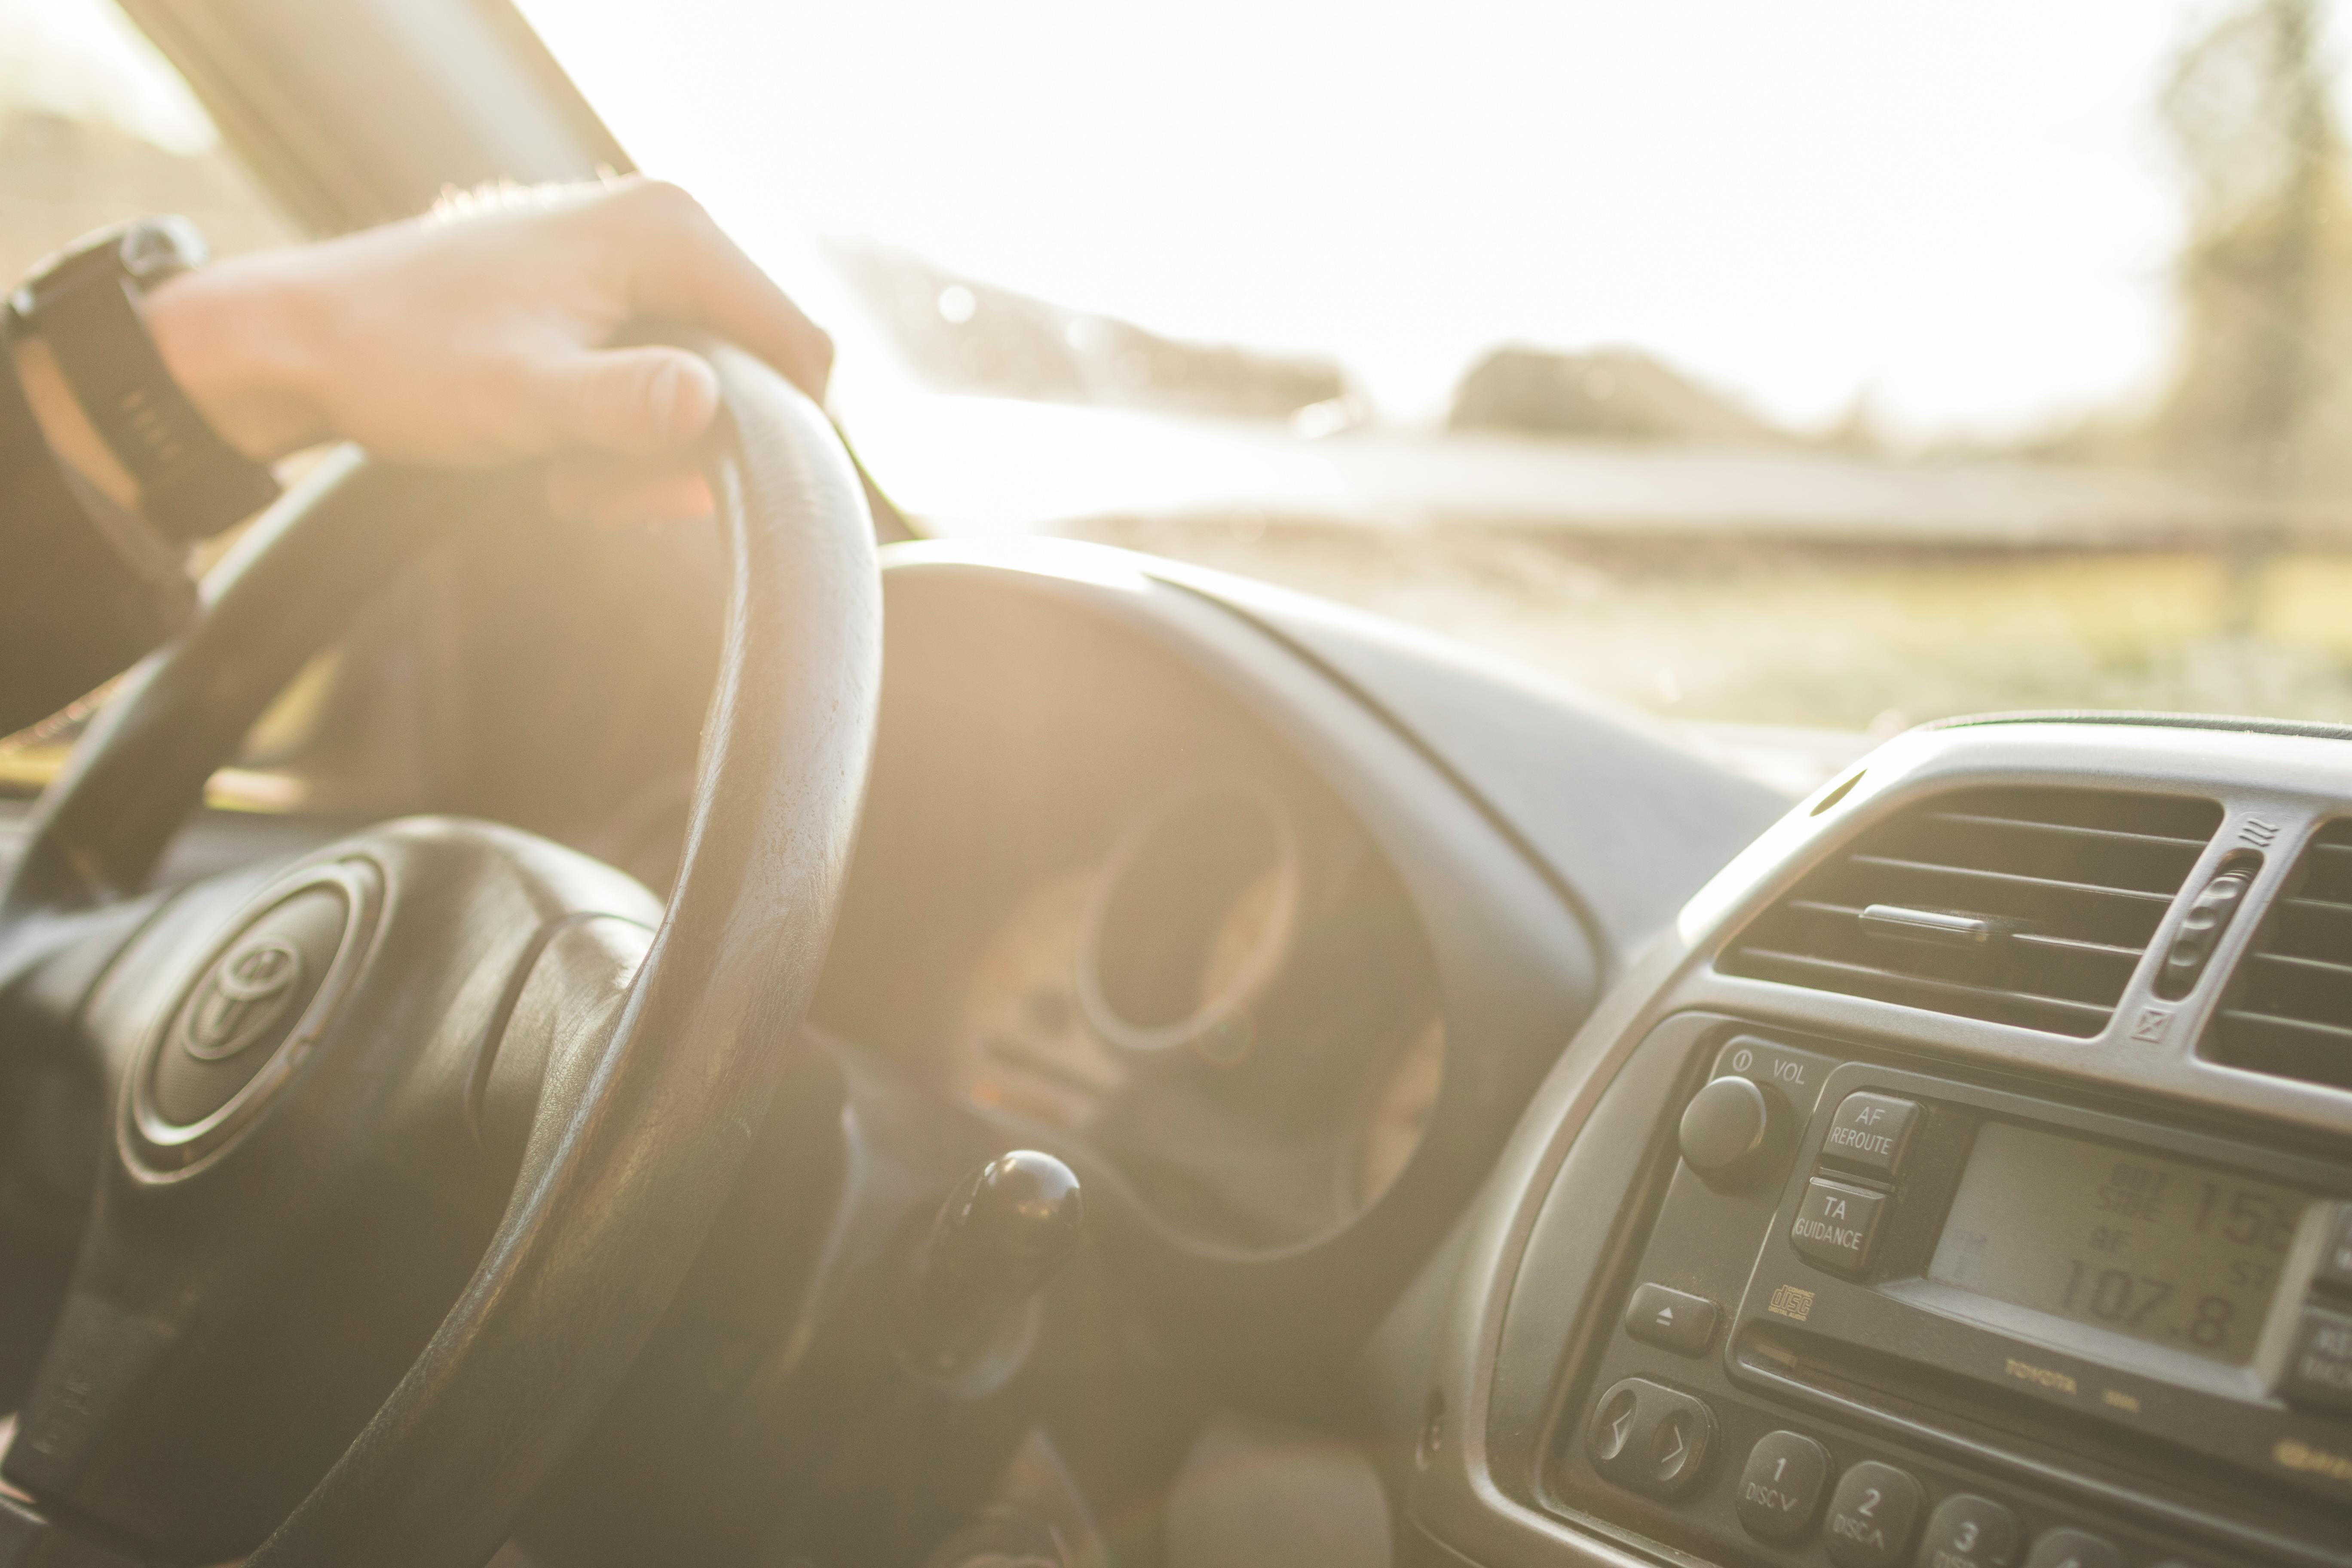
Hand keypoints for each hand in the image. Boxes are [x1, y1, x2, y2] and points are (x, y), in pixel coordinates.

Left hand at [142, 177, 831, 525]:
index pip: (802, 348)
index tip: (683, 487)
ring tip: (563, 469)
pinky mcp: (608, 291)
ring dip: (647, 455)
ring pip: (707, 391)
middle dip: (688, 454)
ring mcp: (636, 258)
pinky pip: (661, 381)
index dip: (774, 438)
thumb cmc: (403, 362)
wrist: (304, 339)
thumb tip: (713, 406)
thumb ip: (623, 405)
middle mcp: (666, 228)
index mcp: (669, 233)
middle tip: (595, 486)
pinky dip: (620, 434)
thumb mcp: (520, 399)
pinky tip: (555, 448)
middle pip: (756, 376)